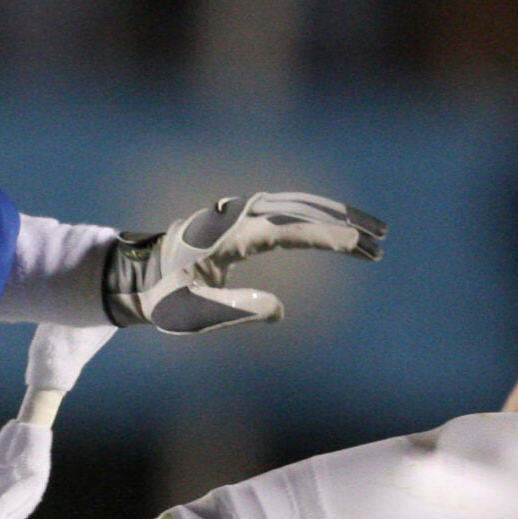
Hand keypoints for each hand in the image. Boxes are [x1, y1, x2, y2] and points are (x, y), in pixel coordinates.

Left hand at [103, 192, 385, 332]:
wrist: (136, 276)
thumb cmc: (162, 298)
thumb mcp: (192, 313)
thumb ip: (235, 309)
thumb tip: (279, 311)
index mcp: (225, 237)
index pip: (285, 230)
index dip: (323, 237)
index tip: (355, 245)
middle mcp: (235, 216)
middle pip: (299, 209)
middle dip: (343, 224)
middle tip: (381, 242)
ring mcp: (239, 213)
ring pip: (298, 204)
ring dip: (337, 216)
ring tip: (374, 236)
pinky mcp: (242, 219)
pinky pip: (287, 209)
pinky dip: (318, 216)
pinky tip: (342, 228)